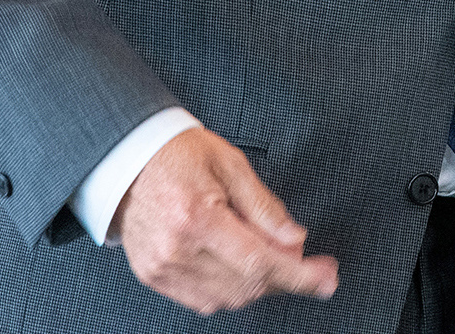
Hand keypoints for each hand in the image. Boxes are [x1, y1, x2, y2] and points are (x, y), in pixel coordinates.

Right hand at [114, 127, 337, 314]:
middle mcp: (176, 250)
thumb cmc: (180, 154)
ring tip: (276, 258)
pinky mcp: (154, 276)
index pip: (259, 263)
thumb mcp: (232, 165)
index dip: (300, 276)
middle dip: (287, 278)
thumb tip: (297, 241)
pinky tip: (244, 267)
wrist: (127, 160)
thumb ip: (265, 208)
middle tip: (310, 263)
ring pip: (228, 299)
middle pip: (247, 286)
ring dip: (261, 285)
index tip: (327, 279)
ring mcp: (162, 269)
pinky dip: (232, 290)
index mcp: (197, 218)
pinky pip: (204, 300)